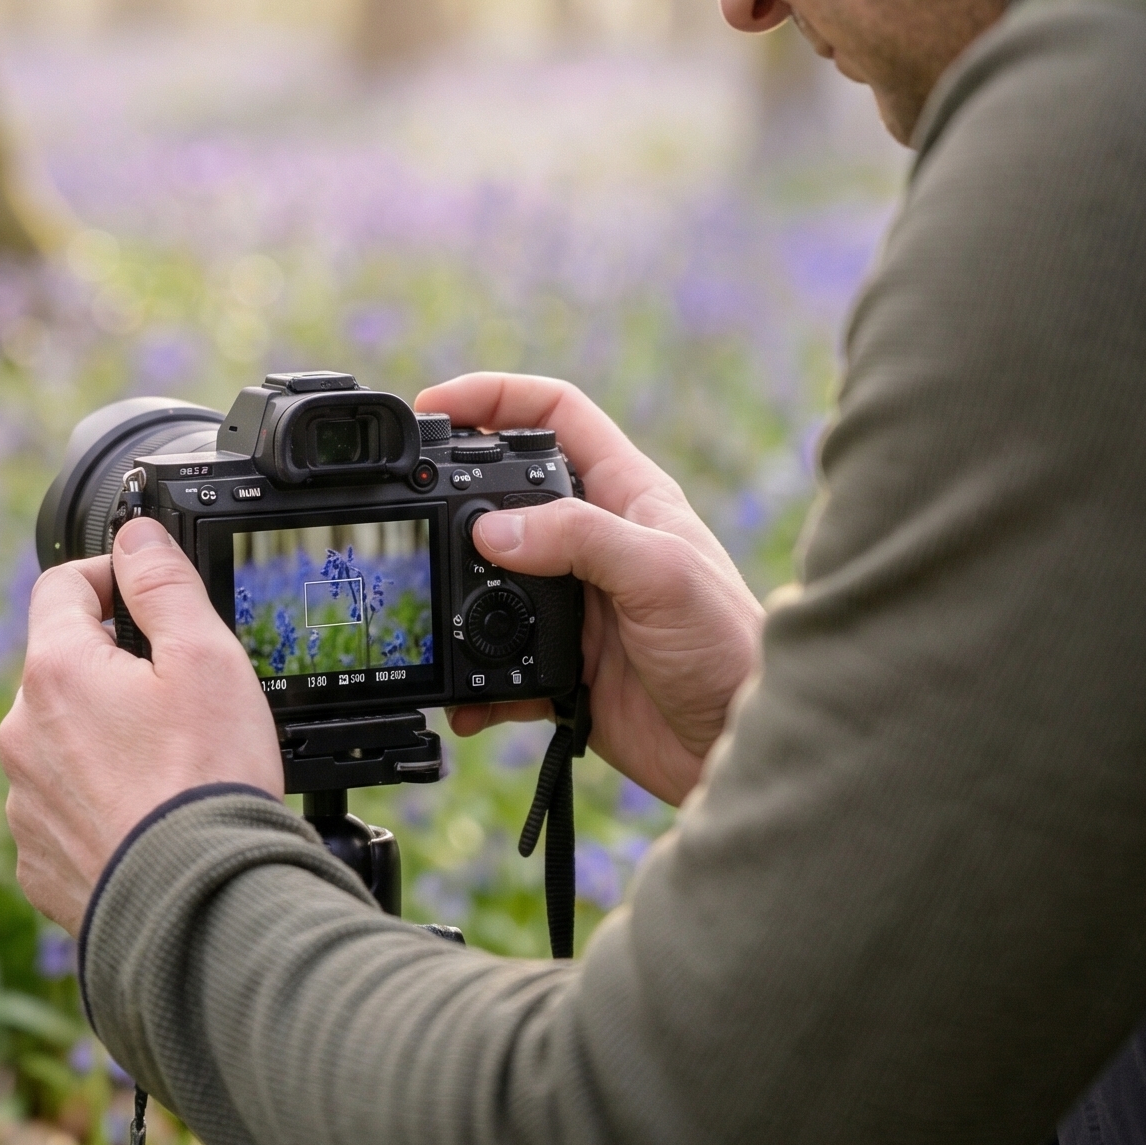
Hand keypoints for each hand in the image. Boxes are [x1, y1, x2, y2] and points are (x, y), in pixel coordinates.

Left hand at [0, 519, 283, 932]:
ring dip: (103, 739)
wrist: (199, 910)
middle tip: (179, 695)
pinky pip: (63, 809)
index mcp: (56, 672)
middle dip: (113, 669)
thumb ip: (163, 583)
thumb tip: (134, 536)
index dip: (108, 576)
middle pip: (62, 668)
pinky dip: (99, 803)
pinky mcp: (37, 861)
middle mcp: (21, 734)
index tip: (144, 592)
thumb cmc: (206, 781)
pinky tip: (149, 816)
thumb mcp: (206, 656)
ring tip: (170, 766)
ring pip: (60, 742)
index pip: (61, 586)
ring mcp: (24, 802)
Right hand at [416, 373, 764, 805]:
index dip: (497, 397)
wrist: (738, 747)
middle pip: (507, 491)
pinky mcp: (562, 662)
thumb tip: (491, 529)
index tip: (438, 402)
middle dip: (454, 496)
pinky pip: (496, 661)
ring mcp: (574, 600)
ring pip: (491, 578)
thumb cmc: (729, 646)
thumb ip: (580, 539)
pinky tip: (467, 699)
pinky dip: (474, 680)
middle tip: (408, 504)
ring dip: (456, 596)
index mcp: (626, 494)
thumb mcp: (660, 573)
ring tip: (433, 610)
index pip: (555, 415)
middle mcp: (595, 539)